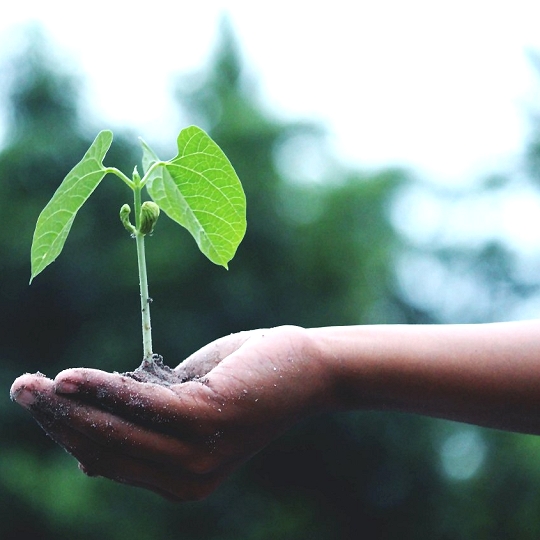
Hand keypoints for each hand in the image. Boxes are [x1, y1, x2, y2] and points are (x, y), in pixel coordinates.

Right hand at [10, 326, 329, 500]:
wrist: (305, 367)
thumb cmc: (244, 379)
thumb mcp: (187, 405)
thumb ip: (145, 423)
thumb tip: (88, 451)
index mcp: (180, 478)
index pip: (109, 459)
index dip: (69, 433)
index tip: (41, 403)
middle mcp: (187, 478)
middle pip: (104, 448)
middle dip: (57, 420)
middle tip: (21, 388)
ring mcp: (198, 454)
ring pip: (116, 431)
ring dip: (68, 406)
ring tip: (33, 383)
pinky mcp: (208, 420)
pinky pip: (142, 406)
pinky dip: (102, 390)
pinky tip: (70, 377)